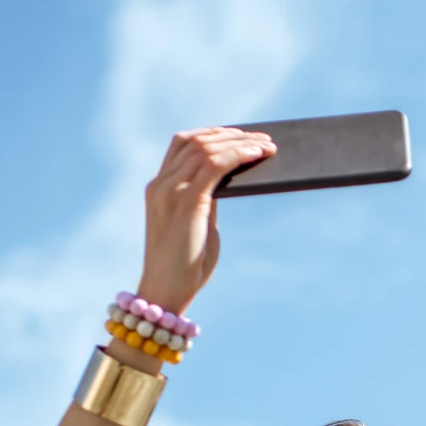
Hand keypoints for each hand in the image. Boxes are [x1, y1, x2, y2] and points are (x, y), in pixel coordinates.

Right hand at [135, 127, 276, 316]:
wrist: (167, 292)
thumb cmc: (185, 265)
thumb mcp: (196, 224)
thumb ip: (205, 201)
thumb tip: (226, 181)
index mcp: (159, 188)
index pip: (181, 144)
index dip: (211, 133)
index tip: (237, 133)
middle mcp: (161, 184)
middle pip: (197, 141)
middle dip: (233, 135)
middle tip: (262, 138)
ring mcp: (170, 191)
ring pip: (207, 148)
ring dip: (240, 142)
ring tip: (266, 145)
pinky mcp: (187, 202)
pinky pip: (215, 165)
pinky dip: (238, 155)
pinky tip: (257, 155)